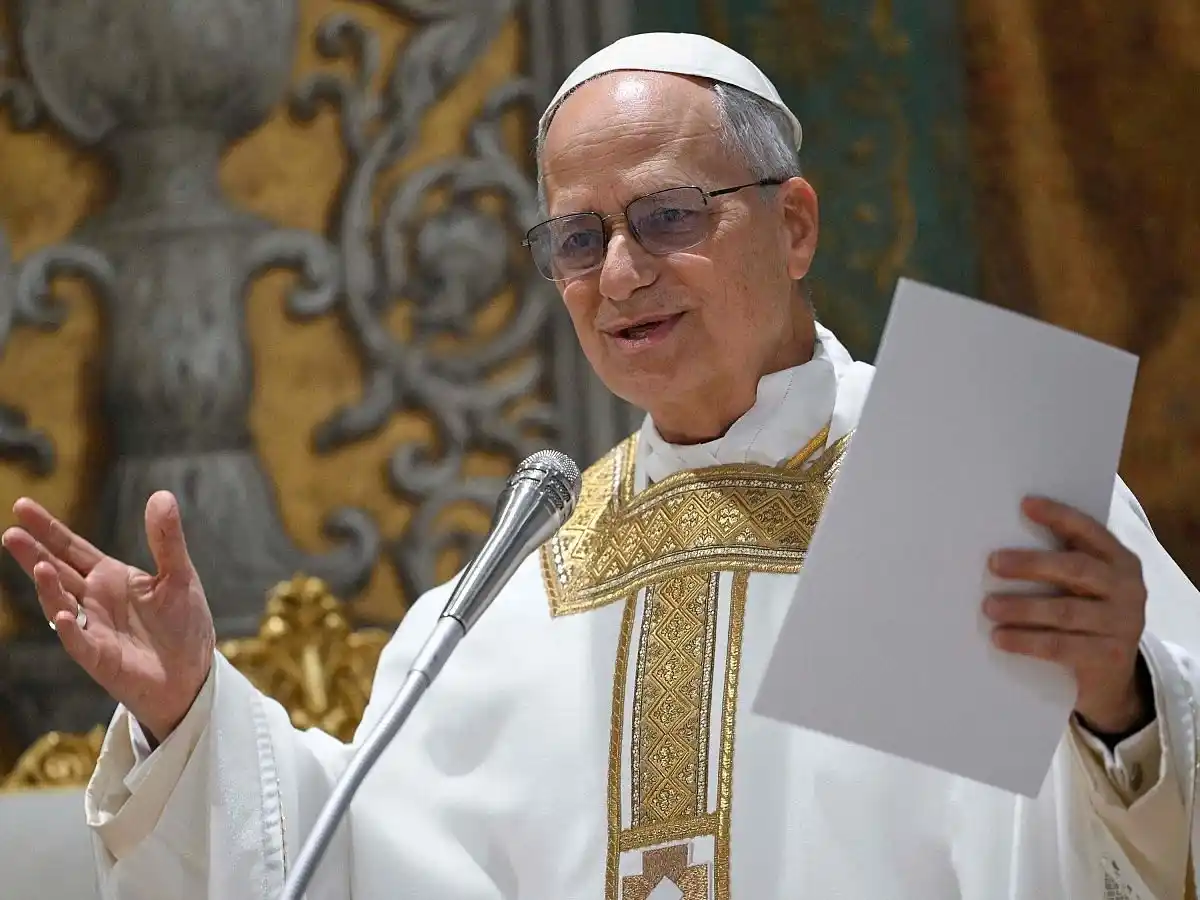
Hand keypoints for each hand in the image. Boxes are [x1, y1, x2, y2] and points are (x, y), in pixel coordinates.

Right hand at [2, 491, 215, 742]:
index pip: (72, 548)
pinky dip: (72, 629)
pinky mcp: (100, 658)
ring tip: (40, 566)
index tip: (22, 506)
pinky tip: (66, 614)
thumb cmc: (183, 624)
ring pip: (62, 605)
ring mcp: (93, 629)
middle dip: (34, 554)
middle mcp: (94, 600)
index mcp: (110, 577)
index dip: (48, 529)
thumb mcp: (179, 576)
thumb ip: (167, 539)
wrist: (192, 673)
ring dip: (49, 588)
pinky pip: (80, 642)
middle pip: (58, 572)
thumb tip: (161, 495)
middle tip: (11, 534)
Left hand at [984, 496, 1149, 734]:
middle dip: (1032, 564)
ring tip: (989, 606)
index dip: (1059, 516)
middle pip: (1076, 569)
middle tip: (993, 563)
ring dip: (1022, 608)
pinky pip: (1061, 646)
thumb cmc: (1087, 615)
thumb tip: (1002, 540)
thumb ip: (1061, 561)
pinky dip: (1026, 641)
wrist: (1114, 675)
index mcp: (1120, 561)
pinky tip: (1000, 638)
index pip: (1089, 531)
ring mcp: (1122, 623)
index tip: (1025, 504)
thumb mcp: (1084, 585)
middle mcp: (1128, 588)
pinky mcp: (1109, 657)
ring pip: (1065, 612)